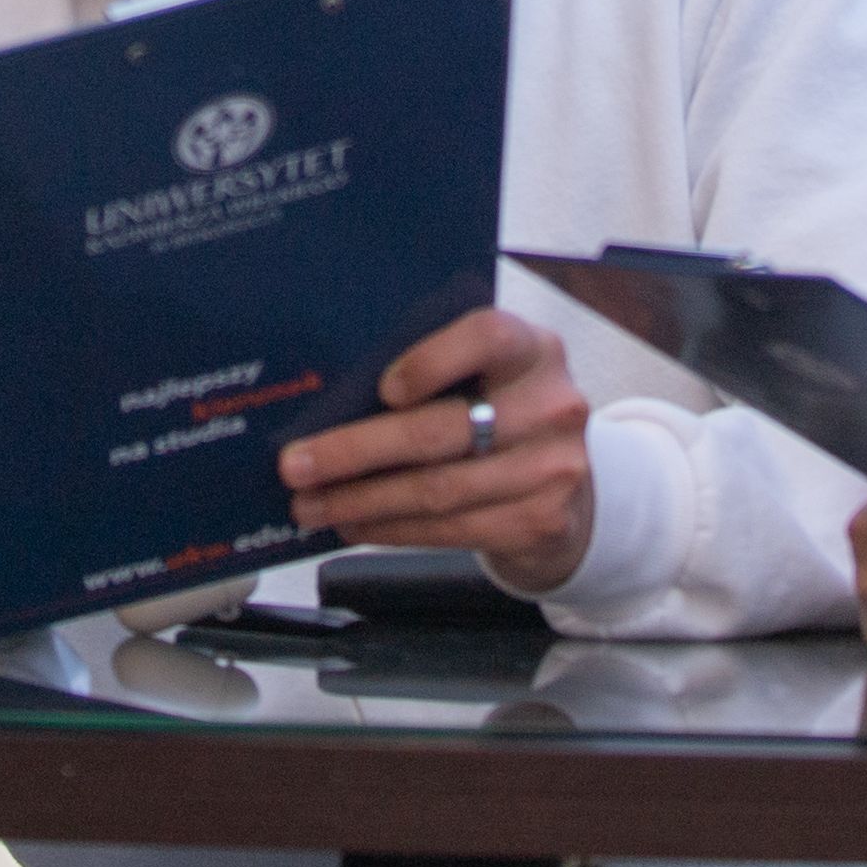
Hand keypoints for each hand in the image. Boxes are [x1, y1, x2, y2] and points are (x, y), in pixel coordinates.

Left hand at [273, 306, 593, 597]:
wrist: (570, 481)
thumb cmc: (503, 411)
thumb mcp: (489, 372)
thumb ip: (437, 367)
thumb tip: (334, 394)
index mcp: (532, 348)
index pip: (486, 337)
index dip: (432, 360)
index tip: (382, 388)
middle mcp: (550, 405)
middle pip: (440, 430)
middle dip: (355, 451)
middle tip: (296, 465)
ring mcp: (550, 468)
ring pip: (437, 489)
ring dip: (362, 501)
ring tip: (311, 504)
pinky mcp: (538, 521)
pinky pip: (450, 529)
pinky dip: (391, 528)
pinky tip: (354, 524)